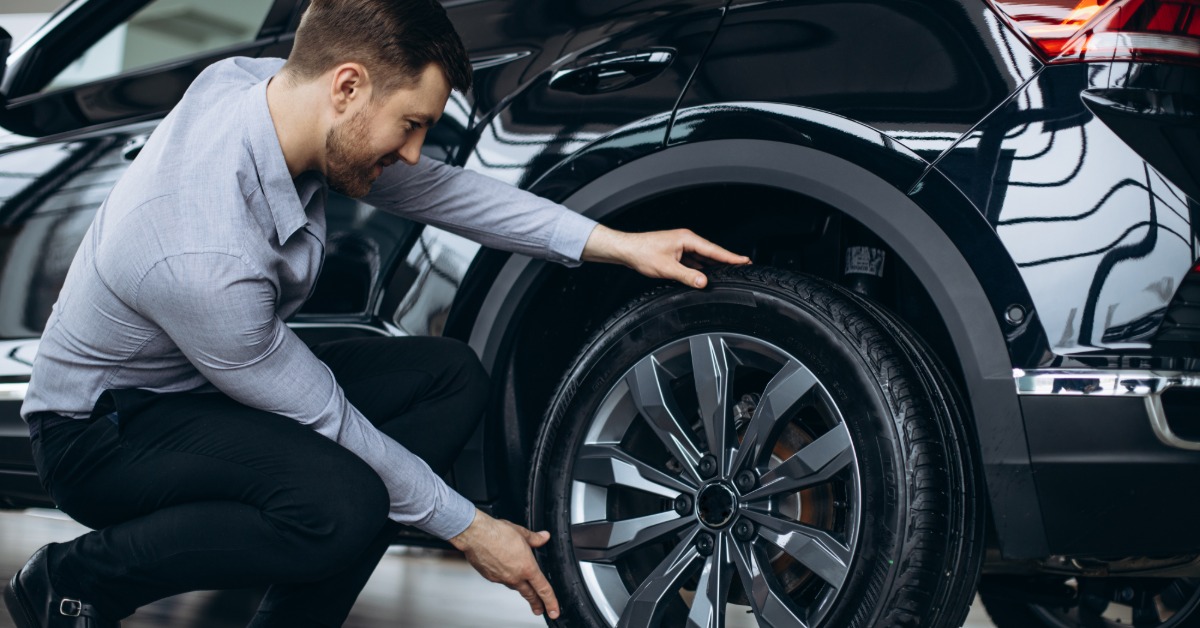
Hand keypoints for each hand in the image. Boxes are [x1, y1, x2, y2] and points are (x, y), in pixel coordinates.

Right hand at [449, 510, 559, 619]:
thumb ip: (535, 538)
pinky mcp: (490, 577)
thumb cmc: (497, 533)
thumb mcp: (521, 532)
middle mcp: (515, 576)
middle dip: (536, 604)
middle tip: (540, 610)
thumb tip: (544, 537)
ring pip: (515, 586)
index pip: (543, 589)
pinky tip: (506, 571)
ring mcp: (502, 578)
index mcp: (527, 567)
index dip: (550, 602)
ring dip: (521, 589)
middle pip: (529, 595)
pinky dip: (506, 578)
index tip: (554, 611)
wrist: (476, 535)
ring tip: (525, 590)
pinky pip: (502, 580)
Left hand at [581, 224, 750, 287]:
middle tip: (743, 267)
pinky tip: (705, 275)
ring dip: (713, 265)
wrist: (626, 249)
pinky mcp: (676, 252)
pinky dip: (700, 268)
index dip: (730, 257)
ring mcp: (681, 246)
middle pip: (710, 253)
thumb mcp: (667, 268)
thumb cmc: (642, 253)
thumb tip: (704, 282)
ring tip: (728, 272)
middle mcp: (686, 240)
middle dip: (726, 260)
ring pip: (702, 258)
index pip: (713, 250)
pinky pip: (693, 261)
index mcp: (687, 239)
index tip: (745, 261)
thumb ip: (687, 276)